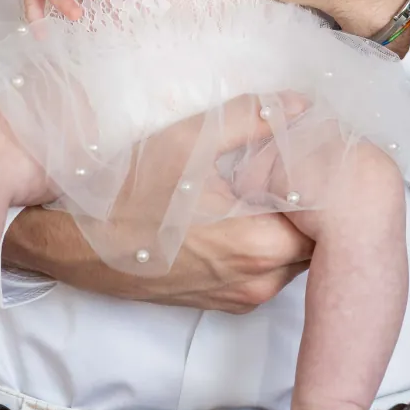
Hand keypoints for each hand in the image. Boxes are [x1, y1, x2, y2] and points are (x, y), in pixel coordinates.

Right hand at [3, 94, 315, 310]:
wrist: (83, 248)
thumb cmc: (132, 194)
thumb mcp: (190, 140)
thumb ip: (253, 119)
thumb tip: (301, 106)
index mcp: (260, 242)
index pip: (327, 217)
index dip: (327, 181)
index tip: (318, 153)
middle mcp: (260, 279)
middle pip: (316, 239)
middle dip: (313, 202)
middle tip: (300, 162)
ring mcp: (245, 296)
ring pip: (295, 257)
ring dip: (291, 223)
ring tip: (274, 184)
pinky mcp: (229, 302)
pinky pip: (270, 271)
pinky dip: (270, 243)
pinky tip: (248, 210)